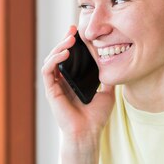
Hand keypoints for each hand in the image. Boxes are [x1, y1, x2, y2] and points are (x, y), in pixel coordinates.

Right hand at [41, 26, 114, 140]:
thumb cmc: (96, 117)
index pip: (70, 57)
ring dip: (59, 47)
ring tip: (69, 39)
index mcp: (72, 80)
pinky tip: (64, 53)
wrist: (88, 133)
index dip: (72, 43)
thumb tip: (115, 64)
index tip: (80, 32)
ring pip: (51, 60)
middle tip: (73, 30)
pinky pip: (48, 71)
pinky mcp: (50, 91)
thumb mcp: (107, 93)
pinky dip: (54, 60)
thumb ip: (107, 79)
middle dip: (65, 40)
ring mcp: (55, 86)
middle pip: (59, 55)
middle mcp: (62, 81)